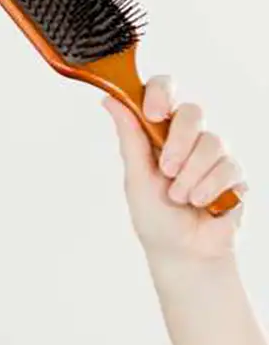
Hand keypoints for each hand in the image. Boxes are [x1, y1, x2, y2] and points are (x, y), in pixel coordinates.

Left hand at [103, 77, 247, 261]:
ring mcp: (214, 154)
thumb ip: (130, 138)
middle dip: (179, 142)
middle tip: (167, 170)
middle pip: (193, 112)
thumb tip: (109, 99)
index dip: (160, 93)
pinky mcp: (236, 173)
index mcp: (159, 133)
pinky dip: (210, 187)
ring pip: (212, 141)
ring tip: (181, 197)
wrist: (184, 252)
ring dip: (192, 174)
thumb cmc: (155, 217)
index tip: (152, 113)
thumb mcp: (136, 177)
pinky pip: (229, 166)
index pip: (164, 92)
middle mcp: (188, 138)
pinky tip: (201, 203)